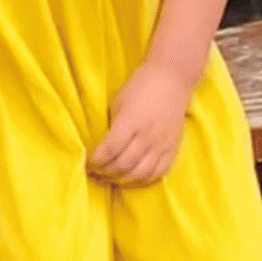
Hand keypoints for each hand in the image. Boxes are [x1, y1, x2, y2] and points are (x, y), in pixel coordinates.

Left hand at [88, 60, 195, 186]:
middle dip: (106, 171)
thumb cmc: (140, 86)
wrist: (171, 80)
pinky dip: (145, 179)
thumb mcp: (118, 100)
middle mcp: (146, 136)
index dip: (98, 159)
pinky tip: (135, 178)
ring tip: (112, 178)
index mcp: (130, 121)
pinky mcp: (172, 149)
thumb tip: (105, 145)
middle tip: (96, 173)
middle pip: (124, 164)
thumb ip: (113, 124)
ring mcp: (161, 144)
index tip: (89, 161)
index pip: (111, 148)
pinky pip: (159, 172)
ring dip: (123, 180)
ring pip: (141, 173)